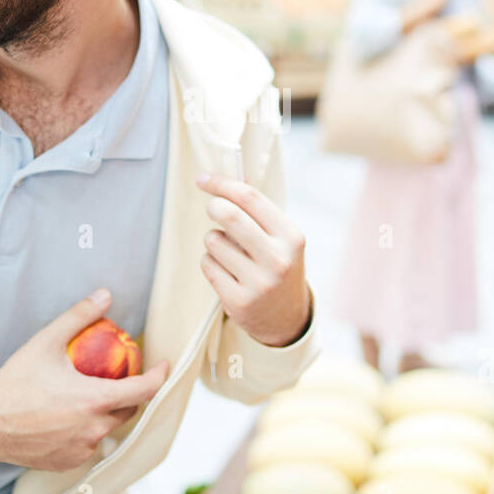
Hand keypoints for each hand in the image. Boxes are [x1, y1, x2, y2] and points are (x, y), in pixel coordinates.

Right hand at [0, 290, 168, 470]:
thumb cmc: (14, 382)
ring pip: (107, 429)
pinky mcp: (67, 463)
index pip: (144, 391)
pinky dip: (86, 431)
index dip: (159, 377)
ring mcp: (81, 449)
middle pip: (128, 411)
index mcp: (94, 401)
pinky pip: (88, 445)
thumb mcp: (45, 342)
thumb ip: (78, 316)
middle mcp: (93, 429)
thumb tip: (105, 295)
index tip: (162, 366)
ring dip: (106, 413)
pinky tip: (70, 418)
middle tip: (118, 378)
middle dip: (130, 395)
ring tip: (90, 396)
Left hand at [196, 173, 309, 347]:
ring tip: (228, 250)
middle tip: (213, 209)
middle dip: (214, 207)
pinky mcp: (239, 301)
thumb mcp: (280, 237)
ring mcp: (259, 283)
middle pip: (229, 216)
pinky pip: (207, 265)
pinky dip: (210, 261)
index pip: (250, 198)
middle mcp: (278, 259)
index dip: (222, 184)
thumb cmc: (278, 265)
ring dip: (213, 240)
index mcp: (291, 236)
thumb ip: (258, 209)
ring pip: (213, 241)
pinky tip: (225, 270)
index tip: (203, 179)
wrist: (286, 317)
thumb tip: (233, 175)